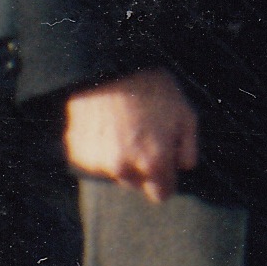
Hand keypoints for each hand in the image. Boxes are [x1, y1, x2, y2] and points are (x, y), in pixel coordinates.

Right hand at [63, 68, 198, 203]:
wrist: (108, 71)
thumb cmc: (153, 90)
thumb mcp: (186, 114)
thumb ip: (189, 148)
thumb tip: (184, 167)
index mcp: (153, 163)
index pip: (161, 194)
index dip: (166, 181)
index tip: (166, 167)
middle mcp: (124, 170)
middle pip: (138, 184)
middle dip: (144, 169)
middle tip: (147, 139)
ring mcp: (97, 164)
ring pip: (115, 173)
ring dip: (122, 159)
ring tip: (127, 129)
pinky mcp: (78, 155)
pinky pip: (95, 161)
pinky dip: (101, 150)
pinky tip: (108, 127)